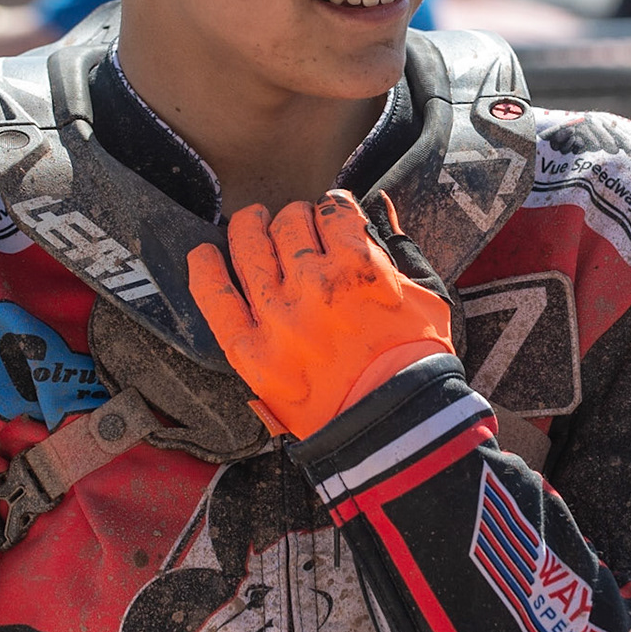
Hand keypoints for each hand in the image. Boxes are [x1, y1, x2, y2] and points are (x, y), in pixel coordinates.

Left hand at [188, 190, 453, 437]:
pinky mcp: (250, 351)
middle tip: (299, 226)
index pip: (334, 209)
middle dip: (296, 216)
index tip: (333, 217)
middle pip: (290, 222)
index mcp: (361, 268)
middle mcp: (315, 285)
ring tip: (253, 223)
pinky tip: (205, 252)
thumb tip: (380, 204)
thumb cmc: (414, 360)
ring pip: (250, 246)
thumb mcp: (425, 294)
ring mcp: (277, 318)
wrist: (392, 427)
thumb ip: (400, 245)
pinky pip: (215, 298)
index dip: (334, 208)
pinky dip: (205, 269)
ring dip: (251, 226)